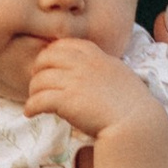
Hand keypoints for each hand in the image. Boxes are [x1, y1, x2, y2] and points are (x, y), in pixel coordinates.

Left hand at [23, 34, 163, 143]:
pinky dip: (31, 107)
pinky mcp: (66, 101)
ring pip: (39, 80)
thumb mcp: (119, 73)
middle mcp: (82, 64)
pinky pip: (38, 100)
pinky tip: (30, 113)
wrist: (137, 123)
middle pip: (45, 58)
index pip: (64, 44)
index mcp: (96, 55)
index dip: (51, 55)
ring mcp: (73, 82)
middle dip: (37, 70)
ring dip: (33, 91)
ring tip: (35, 101)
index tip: (49, 67)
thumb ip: (101, 66)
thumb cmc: (132, 103)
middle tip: (38, 84)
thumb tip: (88, 69)